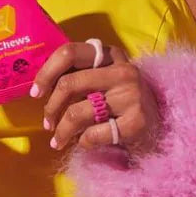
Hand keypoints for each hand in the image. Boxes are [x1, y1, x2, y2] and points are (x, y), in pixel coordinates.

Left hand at [30, 41, 161, 159]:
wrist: (160, 128)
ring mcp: (132, 95)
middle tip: (47, 123)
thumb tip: (40, 86)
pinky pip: (93, 134)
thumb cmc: (121, 103)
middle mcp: (123, 70)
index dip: (46, 72)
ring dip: (62, 131)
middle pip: (68, 84)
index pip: (69, 52)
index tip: (35, 93)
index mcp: (110, 54)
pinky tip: (85, 143)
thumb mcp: (103, 80)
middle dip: (50, 108)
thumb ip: (78, 75)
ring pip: (77, 112)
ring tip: (58, 141)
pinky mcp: (137, 121)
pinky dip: (83, 142)